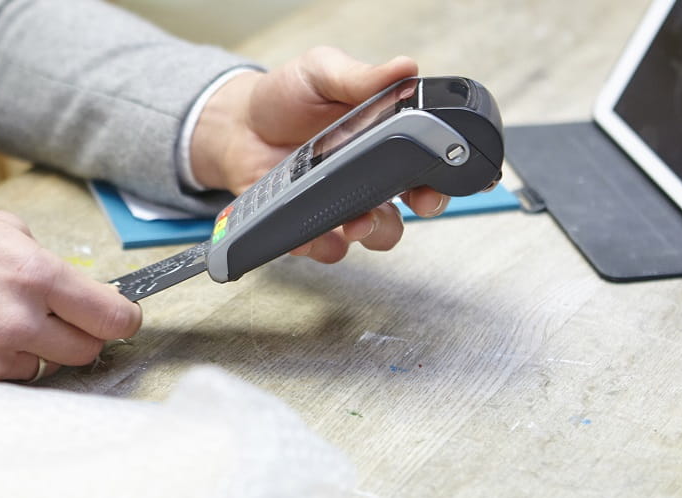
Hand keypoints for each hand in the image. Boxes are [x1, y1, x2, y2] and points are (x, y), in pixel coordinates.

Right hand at [0, 200, 140, 380]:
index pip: (112, 317)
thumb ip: (44, 260)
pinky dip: (1, 364)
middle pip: (87, 351)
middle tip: (57, 319)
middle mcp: (20, 319)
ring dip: (35, 351)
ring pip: (46, 368)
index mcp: (34, 274)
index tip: (121, 318)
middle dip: (80, 336)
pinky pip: (8, 381)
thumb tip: (79, 288)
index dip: (123, 319)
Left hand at [190, 46, 450, 263]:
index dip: (443, 173)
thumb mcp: (322, 72)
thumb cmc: (283, 97)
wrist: (237, 124)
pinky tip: (312, 231)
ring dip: (373, 231)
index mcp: (384, 138)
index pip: (428, 160)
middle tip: (417, 202)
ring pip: (375, 233)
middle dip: (424, 208)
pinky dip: (322, 244)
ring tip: (357, 220)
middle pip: (415, 205)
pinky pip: (326, 246)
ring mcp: (342, 203)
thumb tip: (404, 67)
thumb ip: (361, 76)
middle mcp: (370, 176)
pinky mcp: (310, 224)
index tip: (444, 176)